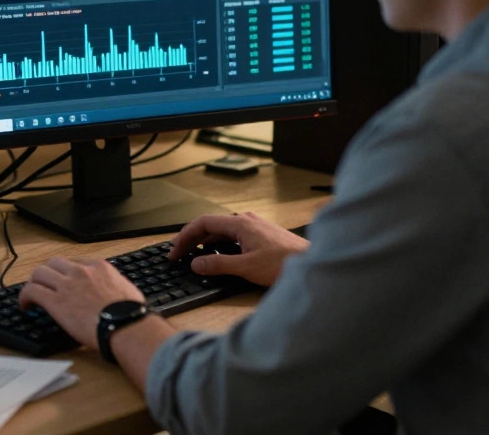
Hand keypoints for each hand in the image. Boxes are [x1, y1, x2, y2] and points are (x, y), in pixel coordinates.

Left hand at [19, 257, 144, 350]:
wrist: (125, 326)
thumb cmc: (130, 314)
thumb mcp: (127, 290)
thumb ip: (117, 286)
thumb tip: (117, 293)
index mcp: (99, 267)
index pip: (74, 262)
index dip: (65, 273)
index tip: (63, 282)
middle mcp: (81, 271)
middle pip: (54, 263)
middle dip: (47, 274)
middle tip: (44, 286)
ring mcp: (67, 285)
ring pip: (39, 273)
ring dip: (33, 282)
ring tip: (31, 295)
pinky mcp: (56, 301)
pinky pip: (32, 291)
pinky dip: (25, 296)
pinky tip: (25, 306)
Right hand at [168, 212, 309, 287]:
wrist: (314, 263)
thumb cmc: (285, 263)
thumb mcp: (246, 267)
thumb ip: (218, 265)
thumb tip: (196, 263)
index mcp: (240, 223)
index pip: (203, 223)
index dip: (185, 236)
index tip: (175, 251)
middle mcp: (246, 221)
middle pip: (211, 226)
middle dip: (192, 240)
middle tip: (179, 255)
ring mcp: (255, 227)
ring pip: (222, 231)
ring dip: (206, 243)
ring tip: (194, 256)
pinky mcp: (261, 236)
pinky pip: (233, 236)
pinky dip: (220, 245)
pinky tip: (219, 257)